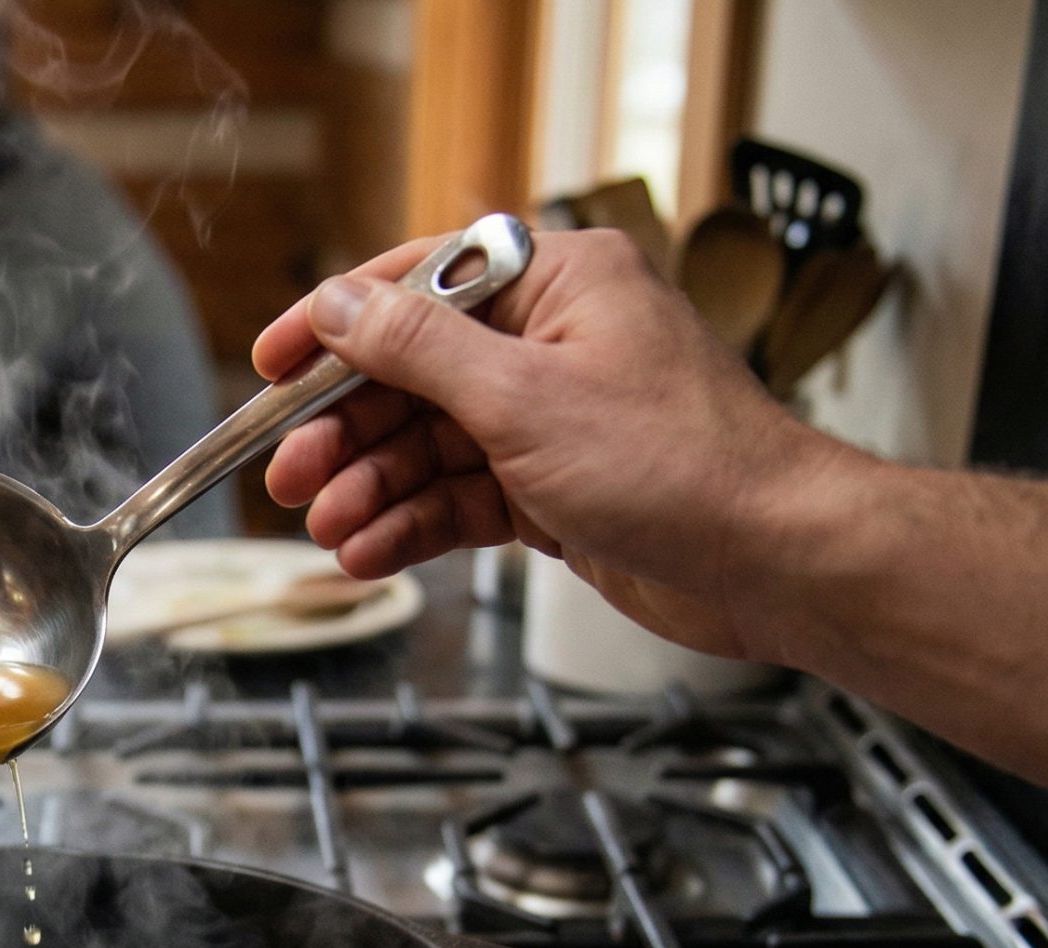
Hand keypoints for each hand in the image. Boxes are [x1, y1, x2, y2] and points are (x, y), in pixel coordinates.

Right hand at [256, 230, 853, 660]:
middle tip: (289, 475)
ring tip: (330, 528)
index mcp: (558, 283)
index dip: (336, 327)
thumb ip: (418, 350)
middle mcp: (554, 341)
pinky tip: (371, 550)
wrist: (775, 563)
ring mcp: (555, 418)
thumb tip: (338, 305)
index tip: (272, 364)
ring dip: (374, 489)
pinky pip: (461, 497)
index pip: (418, 286)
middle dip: (346, 432)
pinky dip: (415, 523)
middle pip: (413, 377)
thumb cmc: (685, 466)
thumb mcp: (525, 398)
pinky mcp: (557, 488)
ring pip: (431, 446)